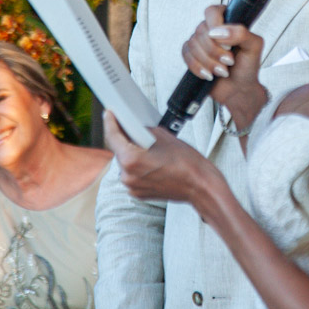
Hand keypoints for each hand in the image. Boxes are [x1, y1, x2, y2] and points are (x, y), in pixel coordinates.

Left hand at [103, 111, 221, 203]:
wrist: (199, 185)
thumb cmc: (186, 161)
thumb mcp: (163, 136)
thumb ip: (143, 131)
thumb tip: (133, 127)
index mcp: (131, 159)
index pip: (113, 136)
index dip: (110, 122)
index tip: (109, 114)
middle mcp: (127, 175)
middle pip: (119, 150)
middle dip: (125, 139)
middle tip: (132, 128)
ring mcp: (132, 186)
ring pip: (125, 164)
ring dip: (132, 154)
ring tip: (148, 148)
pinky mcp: (138, 193)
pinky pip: (132, 175)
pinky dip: (137, 167)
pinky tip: (151, 162)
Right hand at [182, 5, 265, 112]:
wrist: (239, 89)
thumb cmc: (247, 67)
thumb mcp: (254, 47)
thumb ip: (242, 33)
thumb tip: (218, 32)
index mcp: (227, 21)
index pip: (212, 12)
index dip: (216, 27)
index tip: (228, 45)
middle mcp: (212, 28)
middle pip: (201, 31)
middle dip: (215, 51)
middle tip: (229, 62)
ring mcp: (200, 41)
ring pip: (193, 44)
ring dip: (208, 62)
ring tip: (222, 71)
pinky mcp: (192, 54)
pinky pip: (186, 55)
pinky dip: (197, 67)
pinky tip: (209, 74)